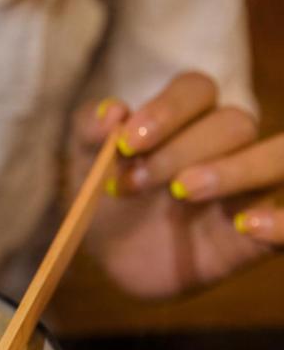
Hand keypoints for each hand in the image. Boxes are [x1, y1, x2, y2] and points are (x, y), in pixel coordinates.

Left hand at [69, 71, 278, 297]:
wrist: (113, 259)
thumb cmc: (108, 199)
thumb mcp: (86, 166)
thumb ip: (90, 133)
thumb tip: (112, 111)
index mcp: (187, 119)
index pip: (197, 89)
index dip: (166, 109)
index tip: (125, 142)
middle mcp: (227, 146)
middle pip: (233, 122)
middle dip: (180, 149)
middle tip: (135, 182)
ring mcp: (250, 188)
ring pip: (280, 156)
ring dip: (236, 169)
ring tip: (183, 192)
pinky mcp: (260, 236)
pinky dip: (282, 219)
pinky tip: (245, 225)